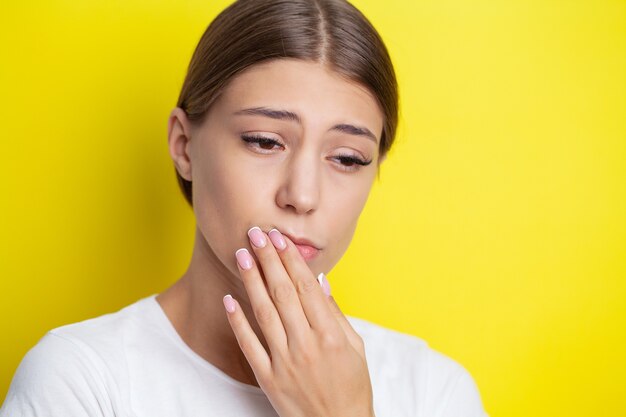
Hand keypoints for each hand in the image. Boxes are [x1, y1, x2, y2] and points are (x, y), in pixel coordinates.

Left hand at [222, 226, 374, 416]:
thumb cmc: (352, 385)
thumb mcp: (356, 347)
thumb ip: (336, 313)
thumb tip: (319, 280)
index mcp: (330, 334)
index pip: (305, 286)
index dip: (290, 259)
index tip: (279, 238)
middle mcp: (307, 344)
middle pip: (283, 293)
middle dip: (268, 259)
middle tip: (256, 233)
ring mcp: (285, 362)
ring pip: (264, 312)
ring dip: (252, 281)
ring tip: (242, 255)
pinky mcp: (268, 379)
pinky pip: (249, 345)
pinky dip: (238, 322)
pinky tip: (229, 299)